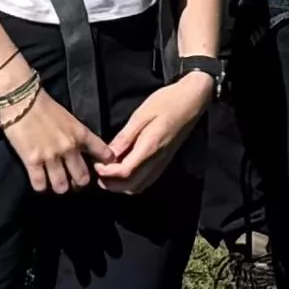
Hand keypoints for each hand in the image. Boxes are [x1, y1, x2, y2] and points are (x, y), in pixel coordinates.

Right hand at [0, 87, 102, 194]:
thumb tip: (86, 152)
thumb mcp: (70, 119)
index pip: (104, 154)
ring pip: (62, 186)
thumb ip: (79, 136)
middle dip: (78, 183)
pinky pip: (40, 185)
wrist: (21, 100)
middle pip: (83, 179)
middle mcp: (69, 147)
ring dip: (60, 187)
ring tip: (56, 182)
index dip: (105, 165)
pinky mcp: (32, 161)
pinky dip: (41, 186)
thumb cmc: (45, 107)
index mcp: (81, 134)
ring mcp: (51, 156)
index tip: (100, 169)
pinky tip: (40, 180)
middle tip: (72, 180)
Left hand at [89, 67, 215, 188]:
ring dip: (121, 185)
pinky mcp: (165, 162)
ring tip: (108, 172)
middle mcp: (157, 160)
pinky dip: (132, 182)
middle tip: (98, 171)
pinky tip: (123, 171)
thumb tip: (109, 154)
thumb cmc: (166, 102)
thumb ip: (125, 137)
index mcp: (150, 147)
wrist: (192, 101)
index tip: (95, 164)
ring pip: (139, 186)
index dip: (107, 173)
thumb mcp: (141, 115)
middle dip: (111, 184)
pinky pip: (147, 181)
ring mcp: (163, 163)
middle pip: (131, 185)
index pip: (125, 172)